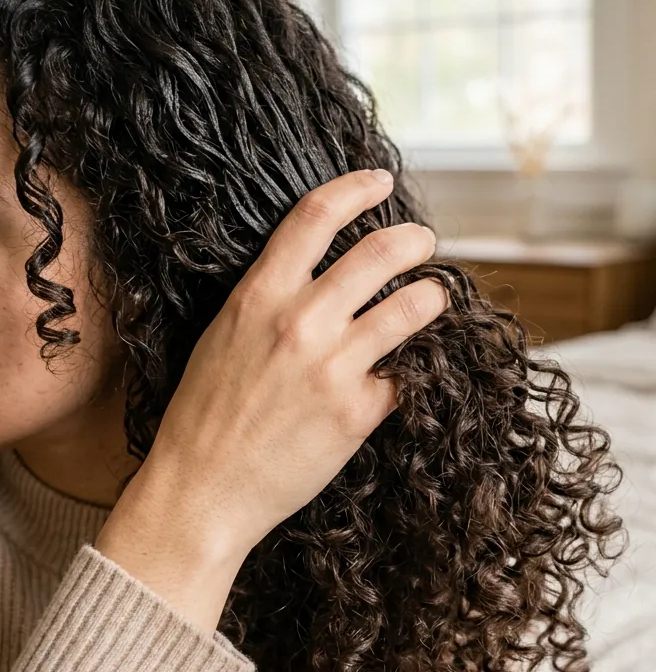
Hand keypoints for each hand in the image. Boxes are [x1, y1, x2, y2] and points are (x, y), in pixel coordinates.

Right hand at [135, 168, 448, 566]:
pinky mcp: (358, 411)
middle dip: (412, 240)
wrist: (203, 489)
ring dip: (432, 295)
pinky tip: (421, 365)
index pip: (315, 215)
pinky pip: (407, 375)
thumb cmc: (204, 417)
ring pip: (410, 307)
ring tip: (435, 295)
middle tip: (423, 241)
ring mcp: (333, 365)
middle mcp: (300, 321)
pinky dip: (419, 367)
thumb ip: (268, 301)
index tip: (380, 182)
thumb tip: (312, 278)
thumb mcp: (222, 336)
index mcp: (258, 295)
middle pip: (378, 253)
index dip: (356, 188)